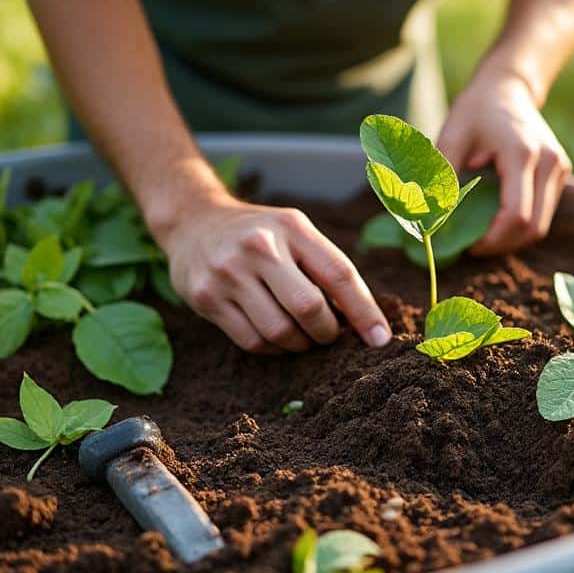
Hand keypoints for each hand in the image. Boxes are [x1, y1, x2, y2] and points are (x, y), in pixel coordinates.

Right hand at [150, 188, 391, 353]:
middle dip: (327, 333)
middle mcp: (258, 246)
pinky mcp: (205, 297)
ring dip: (300, 345)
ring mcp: (228, 272)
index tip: (380, 339)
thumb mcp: (295, 233)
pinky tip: (276, 339)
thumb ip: (326, 267)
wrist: (193, 223)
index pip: (339, 274)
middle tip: (329, 336)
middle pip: (309, 308)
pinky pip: (252, 341)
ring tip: (302, 338)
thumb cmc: (260, 236)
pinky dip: (272, 349)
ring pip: (280, 331)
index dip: (365, 312)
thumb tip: (367, 322)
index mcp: (291, 227)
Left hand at [436, 67, 570, 254]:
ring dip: (513, 239)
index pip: (517, 214)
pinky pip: (544, 213)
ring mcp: (559, 169)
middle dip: (502, 245)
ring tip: (485, 236)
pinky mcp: (560, 174)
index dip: (493, 240)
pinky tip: (498, 221)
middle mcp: (549, 163)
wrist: (508, 87)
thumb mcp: (452, 136)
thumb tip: (430, 219)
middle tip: (474, 247)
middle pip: (534, 228)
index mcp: (522, 153)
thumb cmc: (476, 109)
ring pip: (542, 225)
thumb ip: (441, 177)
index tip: (468, 245)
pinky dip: (521, 226)